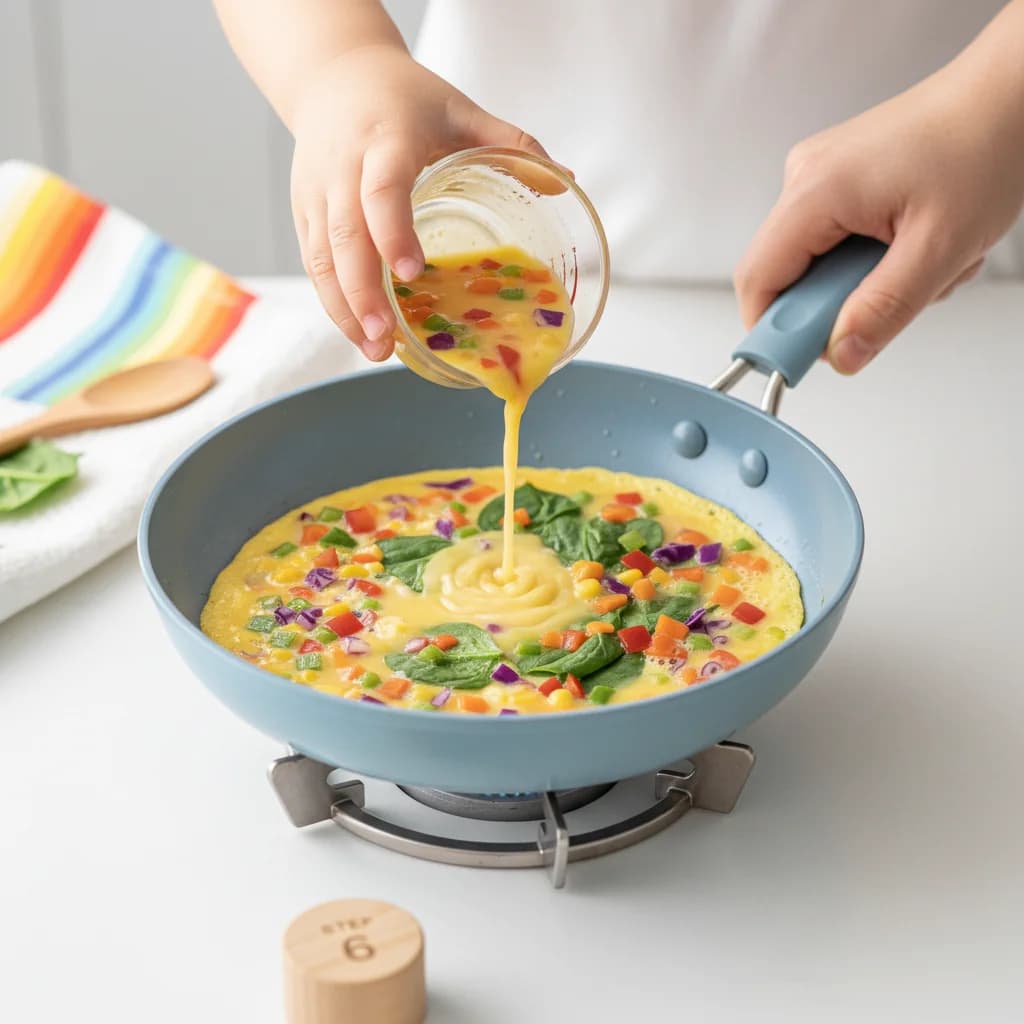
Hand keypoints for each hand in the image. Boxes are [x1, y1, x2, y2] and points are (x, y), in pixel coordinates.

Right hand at [289, 45, 551, 359]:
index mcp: (385, 139)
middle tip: (387, 339)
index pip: (381, 189)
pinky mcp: (303, 210)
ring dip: (345, 308)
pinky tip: (360, 331)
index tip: (412, 272)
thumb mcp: (460, 109)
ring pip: (321, 257)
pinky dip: (334, 300)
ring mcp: (317, 191)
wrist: (334, 73)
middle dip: (362, 293)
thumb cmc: (403, 96)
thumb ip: (511, 143)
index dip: (392, 231)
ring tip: (375, 349)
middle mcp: (342, 167)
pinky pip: (314, 262)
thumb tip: (566, 184)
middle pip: (344, 236)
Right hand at [734, 56, 1023, 374]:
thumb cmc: (985, 145)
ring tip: (919, 260)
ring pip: (817, 264)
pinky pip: (834, 242)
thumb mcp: (939, 247)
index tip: (807, 358)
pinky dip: (872, 257)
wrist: (1011, 91)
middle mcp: (804, 178)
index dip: (774, 330)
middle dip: (839, 303)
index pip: (757, 281)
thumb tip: (841, 354)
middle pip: (786, 276)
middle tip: (893, 299)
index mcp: (815, 191)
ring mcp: (819, 175)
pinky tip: (912, 242)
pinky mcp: (838, 178)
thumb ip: (883, 309)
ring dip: (866, 281)